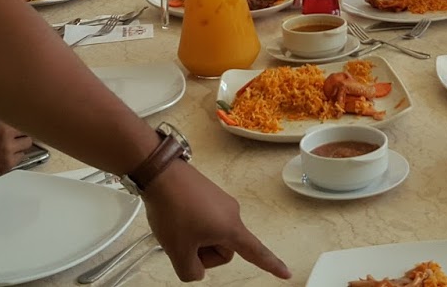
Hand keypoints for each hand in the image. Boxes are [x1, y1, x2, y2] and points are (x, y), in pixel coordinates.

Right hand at [0, 112, 31, 193]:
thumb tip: (13, 111)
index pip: (21, 115)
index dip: (21, 118)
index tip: (22, 118)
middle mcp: (4, 134)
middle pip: (27, 129)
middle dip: (21, 130)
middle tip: (14, 133)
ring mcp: (7, 150)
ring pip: (27, 143)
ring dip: (20, 143)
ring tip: (9, 144)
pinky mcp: (8, 164)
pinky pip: (21, 157)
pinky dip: (15, 155)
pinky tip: (4, 154)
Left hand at [143, 161, 288, 280]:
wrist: (160, 172)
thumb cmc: (173, 209)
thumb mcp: (178, 251)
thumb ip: (191, 272)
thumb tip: (196, 269)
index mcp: (231, 229)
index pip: (256, 253)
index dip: (271, 266)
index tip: (286, 274)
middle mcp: (232, 213)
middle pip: (224, 248)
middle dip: (204, 252)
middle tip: (182, 244)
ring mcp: (221, 202)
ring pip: (213, 234)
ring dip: (197, 238)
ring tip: (177, 226)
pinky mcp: (209, 195)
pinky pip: (206, 220)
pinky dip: (193, 225)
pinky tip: (176, 217)